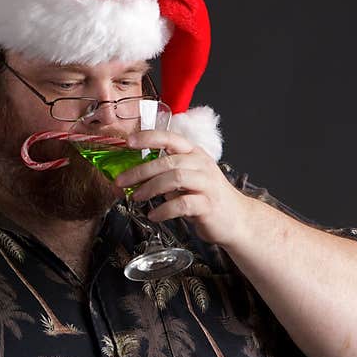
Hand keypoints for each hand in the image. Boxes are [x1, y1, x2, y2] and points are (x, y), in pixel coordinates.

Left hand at [114, 130, 250, 246]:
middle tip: (121, 181)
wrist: (236, 219)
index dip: (148, 137)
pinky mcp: (209, 204)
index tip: (128, 142)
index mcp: (194, 153)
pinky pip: (182, 204)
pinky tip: (154, 215)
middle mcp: (201, 164)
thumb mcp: (186, 178)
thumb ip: (165, 173)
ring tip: (136, 197)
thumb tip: (132, 174)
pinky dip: (164, 210)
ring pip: (175, 178)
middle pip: (168, 161)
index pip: (170, 138)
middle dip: (140, 171)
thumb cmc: (205, 197)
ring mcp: (207, 184)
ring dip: (150, 188)